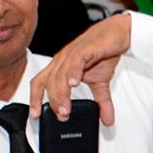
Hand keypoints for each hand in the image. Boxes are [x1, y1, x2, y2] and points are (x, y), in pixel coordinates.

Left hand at [27, 11, 131, 125]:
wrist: (117, 33)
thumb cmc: (103, 52)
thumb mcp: (102, 82)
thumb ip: (102, 102)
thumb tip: (107, 119)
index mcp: (61, 67)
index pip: (41, 83)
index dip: (35, 99)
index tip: (36, 115)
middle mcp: (62, 60)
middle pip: (49, 82)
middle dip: (53, 102)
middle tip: (61, 116)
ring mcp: (71, 54)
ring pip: (59, 75)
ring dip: (61, 94)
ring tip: (66, 109)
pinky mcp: (85, 49)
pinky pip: (75, 61)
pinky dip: (73, 73)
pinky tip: (74, 84)